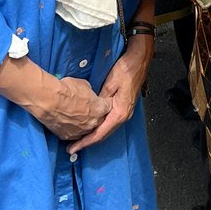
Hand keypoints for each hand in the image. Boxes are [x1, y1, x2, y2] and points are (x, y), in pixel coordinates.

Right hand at [0, 56, 110, 140]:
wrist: (48, 100)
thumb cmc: (66, 89)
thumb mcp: (84, 84)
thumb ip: (90, 93)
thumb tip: (89, 96)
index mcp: (99, 109)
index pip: (108, 107)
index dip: (104, 103)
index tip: (100, 100)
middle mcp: (92, 124)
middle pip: (99, 120)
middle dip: (96, 115)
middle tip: (88, 108)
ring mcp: (80, 132)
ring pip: (86, 129)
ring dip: (84, 123)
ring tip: (76, 115)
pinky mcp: (67, 136)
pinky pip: (73, 134)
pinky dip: (72, 129)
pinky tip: (67, 122)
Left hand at [67, 33, 154, 151]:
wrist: (139, 61)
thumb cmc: (125, 71)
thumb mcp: (110, 83)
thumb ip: (100, 99)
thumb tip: (91, 110)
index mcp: (120, 113)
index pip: (100, 133)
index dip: (86, 142)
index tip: (74, 148)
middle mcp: (123, 117)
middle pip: (103, 135)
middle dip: (87, 142)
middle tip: (71, 148)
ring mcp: (124, 113)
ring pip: (106, 130)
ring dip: (92, 136)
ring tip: (78, 140)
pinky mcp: (122, 108)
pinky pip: (108, 123)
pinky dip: (98, 128)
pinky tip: (89, 127)